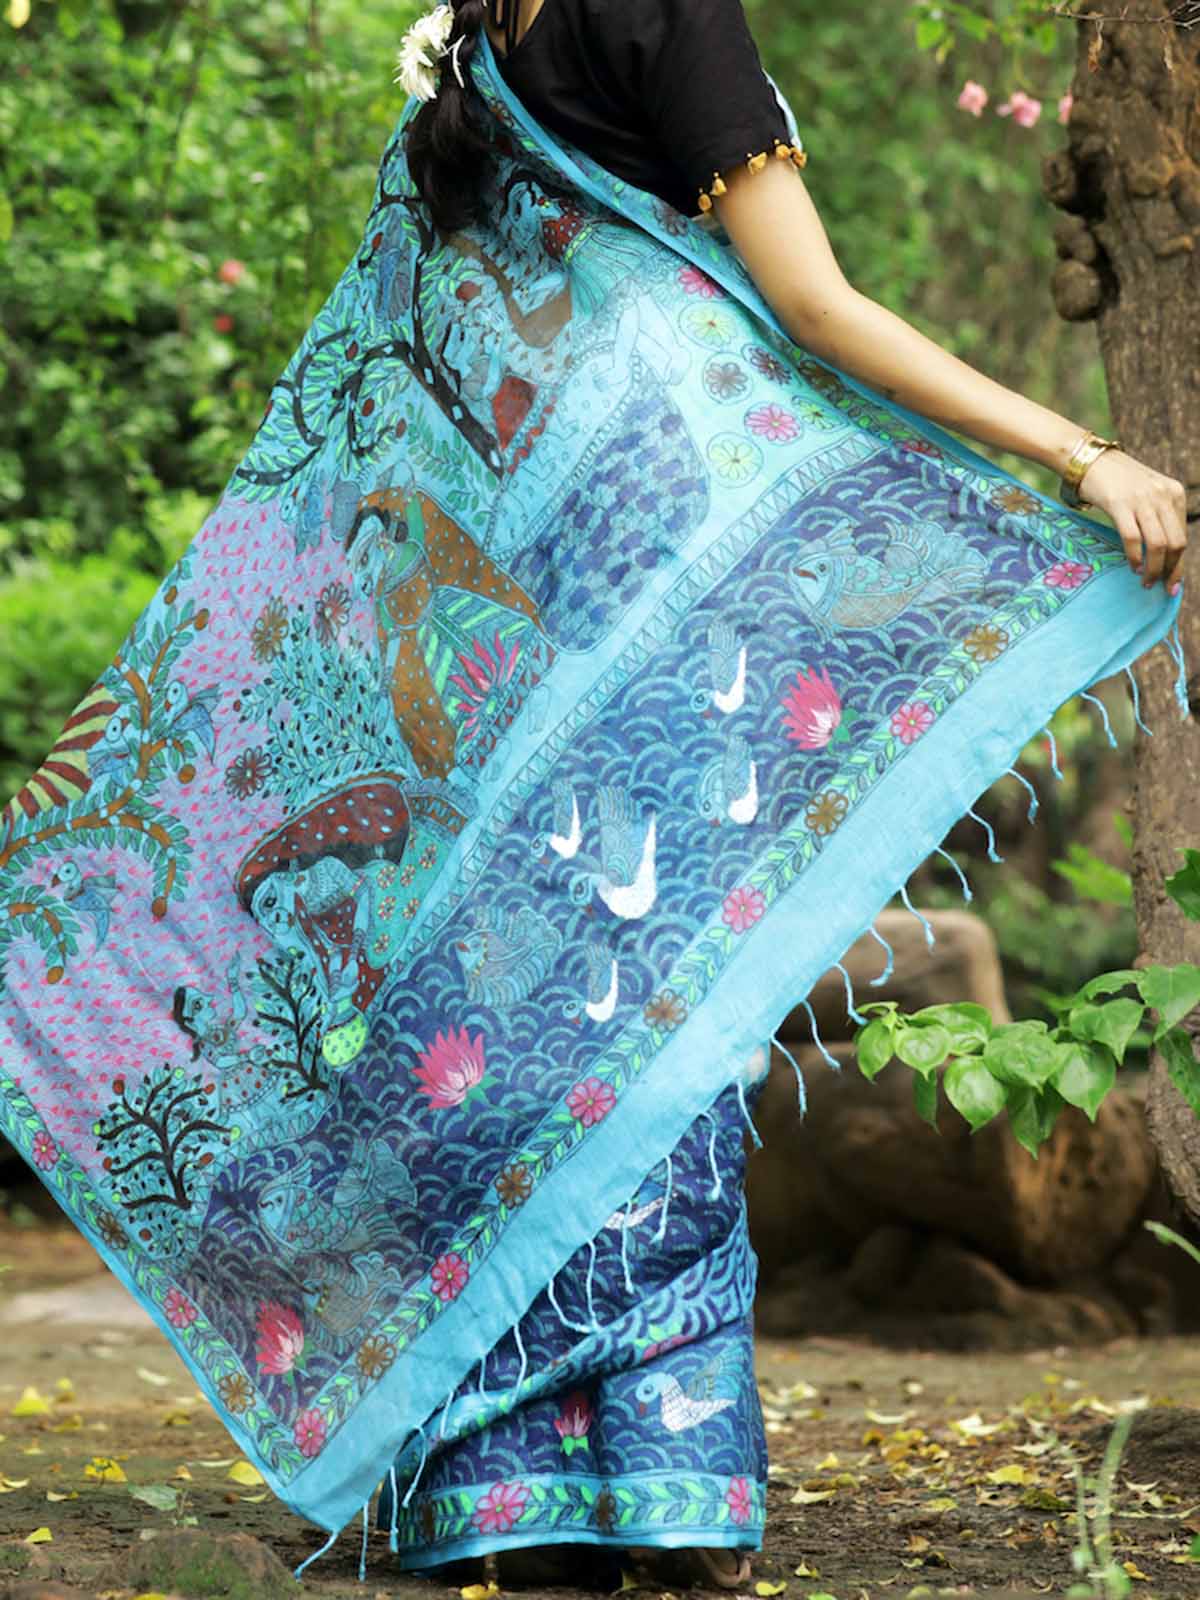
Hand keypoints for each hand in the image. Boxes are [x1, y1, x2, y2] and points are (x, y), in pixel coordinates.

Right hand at [1075, 449, 1187, 593]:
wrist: (1089, 460)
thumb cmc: (1116, 481)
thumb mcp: (1147, 493)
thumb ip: (1158, 515)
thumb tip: (1164, 553)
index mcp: (1174, 493)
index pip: (1183, 535)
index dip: (1179, 563)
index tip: (1173, 584)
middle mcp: (1163, 495)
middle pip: (1176, 542)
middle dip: (1170, 570)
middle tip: (1160, 587)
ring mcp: (1142, 499)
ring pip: (1158, 544)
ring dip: (1154, 569)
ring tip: (1145, 581)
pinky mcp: (1120, 504)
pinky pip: (1133, 538)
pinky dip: (1135, 557)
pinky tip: (1133, 567)